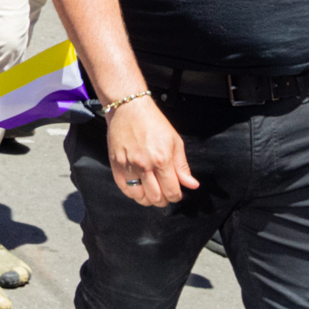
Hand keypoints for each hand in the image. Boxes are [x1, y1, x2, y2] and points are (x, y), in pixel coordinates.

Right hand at [104, 95, 196, 209]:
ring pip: (139, 196)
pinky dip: (132, 193)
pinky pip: (124, 188)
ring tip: (151, 192)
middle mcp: (145, 165)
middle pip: (156, 197)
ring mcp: (128, 166)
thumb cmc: (153, 122)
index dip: (176, 196)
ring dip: (147, 199)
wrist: (129, 108)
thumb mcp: (175, 142)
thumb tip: (192, 185)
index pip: (172, 191)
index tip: (176, 193)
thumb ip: (182, 166)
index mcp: (162, 160)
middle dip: (163, 200)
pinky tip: (138, 188)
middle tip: (164, 194)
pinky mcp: (116, 164)